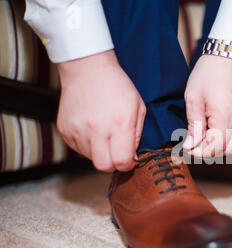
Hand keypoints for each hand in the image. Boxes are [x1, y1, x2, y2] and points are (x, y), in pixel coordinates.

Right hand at [56, 50, 145, 171]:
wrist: (87, 68)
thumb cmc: (116, 86)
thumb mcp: (138, 107)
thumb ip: (137, 135)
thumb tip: (133, 156)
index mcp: (118, 124)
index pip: (121, 162)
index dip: (128, 164)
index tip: (130, 159)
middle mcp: (96, 130)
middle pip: (103, 166)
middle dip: (113, 163)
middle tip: (117, 151)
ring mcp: (78, 130)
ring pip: (90, 158)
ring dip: (99, 151)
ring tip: (103, 132)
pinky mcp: (65, 130)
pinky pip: (78, 148)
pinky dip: (87, 144)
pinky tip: (92, 128)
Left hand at [183, 55, 231, 156]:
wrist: (231, 54)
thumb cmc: (209, 73)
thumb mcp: (193, 98)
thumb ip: (193, 125)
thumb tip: (191, 146)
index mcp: (225, 114)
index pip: (215, 147)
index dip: (201, 153)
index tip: (191, 149)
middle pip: (228, 149)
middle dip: (211, 151)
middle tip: (199, 144)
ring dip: (225, 148)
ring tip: (212, 140)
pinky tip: (226, 136)